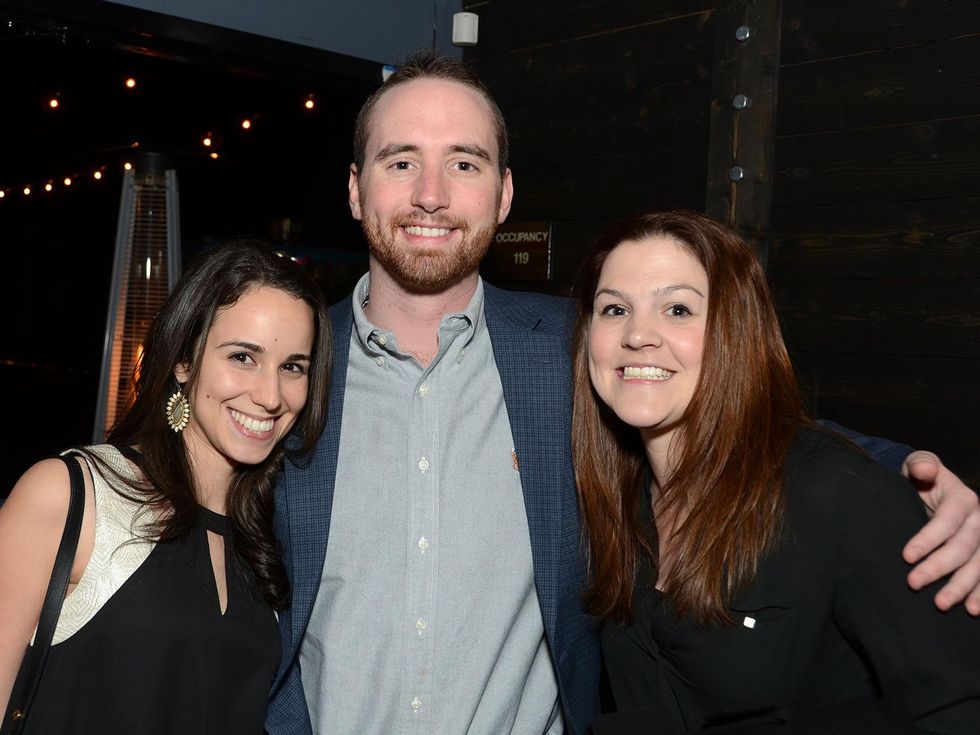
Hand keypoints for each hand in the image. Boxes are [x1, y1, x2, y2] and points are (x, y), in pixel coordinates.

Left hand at [901, 451, 979, 614]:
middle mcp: (979, 520)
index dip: (928, 539)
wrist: (934, 489)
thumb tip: (924, 469)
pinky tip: (972, 610)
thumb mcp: (918, 466)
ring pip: (978, 565)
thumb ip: (921, 465)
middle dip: (939, 567)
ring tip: (941, 604)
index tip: (906, 556)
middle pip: (962, 547)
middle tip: (913, 583)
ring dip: (962, 587)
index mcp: (963, 499)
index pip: (946, 522)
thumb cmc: (922, 478)